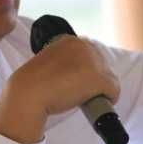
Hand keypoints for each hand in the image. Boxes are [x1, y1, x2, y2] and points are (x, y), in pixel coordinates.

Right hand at [0, 36, 119, 143]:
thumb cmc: (33, 83)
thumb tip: (74, 73)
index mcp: (70, 40)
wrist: (28, 94)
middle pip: (101, 65)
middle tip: (78, 92)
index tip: (75, 81)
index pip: (90, 55)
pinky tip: (100, 103)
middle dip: (94, 79)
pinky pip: (114, 89)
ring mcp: (93, 62)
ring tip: (84, 98)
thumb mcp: (48, 62)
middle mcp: (84, 46)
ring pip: (108, 78)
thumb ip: (62, 61)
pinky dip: (110, 98)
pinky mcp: (99, 79)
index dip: (85, 70)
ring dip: (100, 89)